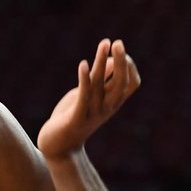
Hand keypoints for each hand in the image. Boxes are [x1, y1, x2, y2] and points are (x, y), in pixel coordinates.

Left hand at [38, 38, 139, 160]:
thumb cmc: (74, 118)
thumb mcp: (90, 97)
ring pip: (102, 85)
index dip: (129, 65)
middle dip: (121, 61)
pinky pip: (83, 96)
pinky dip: (84, 79)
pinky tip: (83, 64)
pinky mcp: (76, 117)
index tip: (119, 49)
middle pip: (122, 83)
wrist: (59, 147)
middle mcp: (107, 107)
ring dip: (102, 63)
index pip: (132, 83)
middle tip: (118, 42)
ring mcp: (92, 113)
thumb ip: (101, 81)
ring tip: (105, 43)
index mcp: (112, 102)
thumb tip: (111, 59)